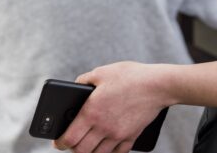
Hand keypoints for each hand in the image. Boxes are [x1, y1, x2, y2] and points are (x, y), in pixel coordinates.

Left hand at [54, 62, 170, 152]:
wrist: (157, 85)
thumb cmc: (130, 76)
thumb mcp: (102, 72)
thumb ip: (84, 80)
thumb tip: (75, 86)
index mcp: (91, 111)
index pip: (69, 138)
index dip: (60, 143)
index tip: (58, 142)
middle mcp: (103, 127)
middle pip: (81, 151)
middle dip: (73, 148)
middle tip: (72, 142)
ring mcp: (118, 134)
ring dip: (90, 152)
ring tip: (87, 144)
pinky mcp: (131, 137)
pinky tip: (106, 146)